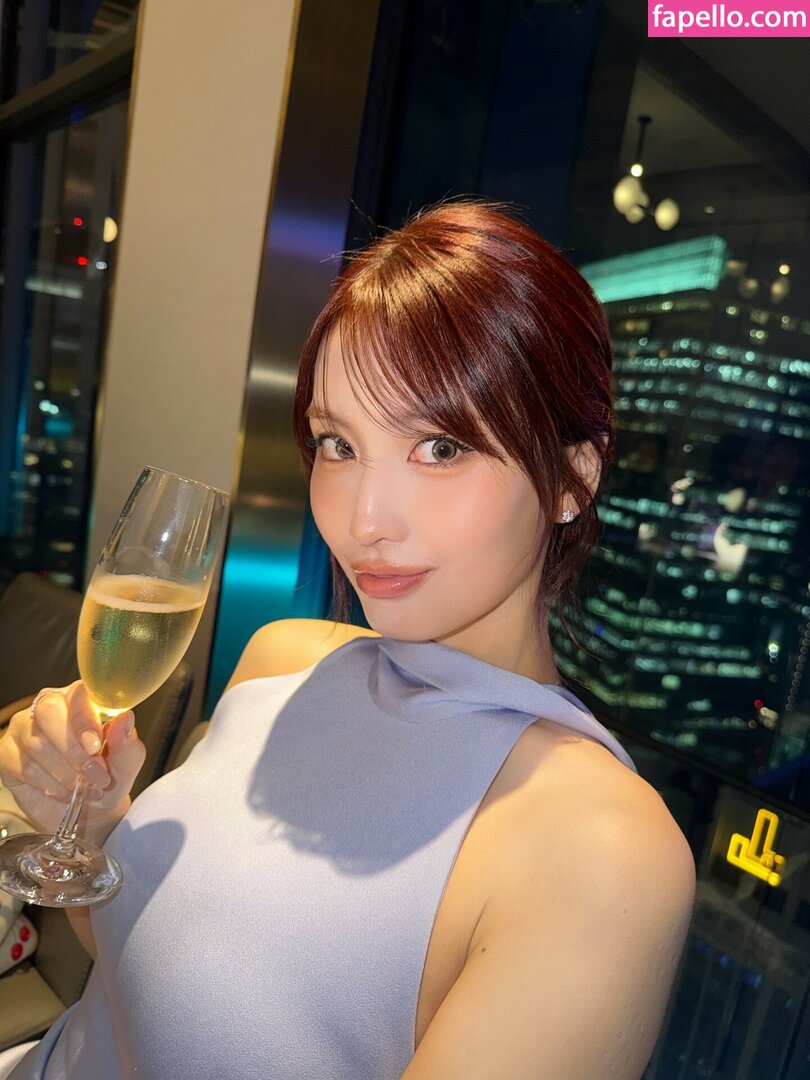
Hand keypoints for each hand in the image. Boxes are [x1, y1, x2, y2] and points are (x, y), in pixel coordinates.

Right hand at [0, 682, 145, 837]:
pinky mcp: (7, 754)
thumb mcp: (127, 763)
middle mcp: (49, 707)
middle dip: (73, 749)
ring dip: (65, 772)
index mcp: (82, 700)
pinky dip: (48, 785)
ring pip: (36, 742)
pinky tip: (64, 791)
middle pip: (48, 711)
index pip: (77, 693)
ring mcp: (24, 729)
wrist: (90, 811)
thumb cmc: (108, 776)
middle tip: (94, 773)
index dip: (84, 719)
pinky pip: (24, 766)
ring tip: (85, 787)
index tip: (96, 746)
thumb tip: (125, 719)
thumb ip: (127, 741)